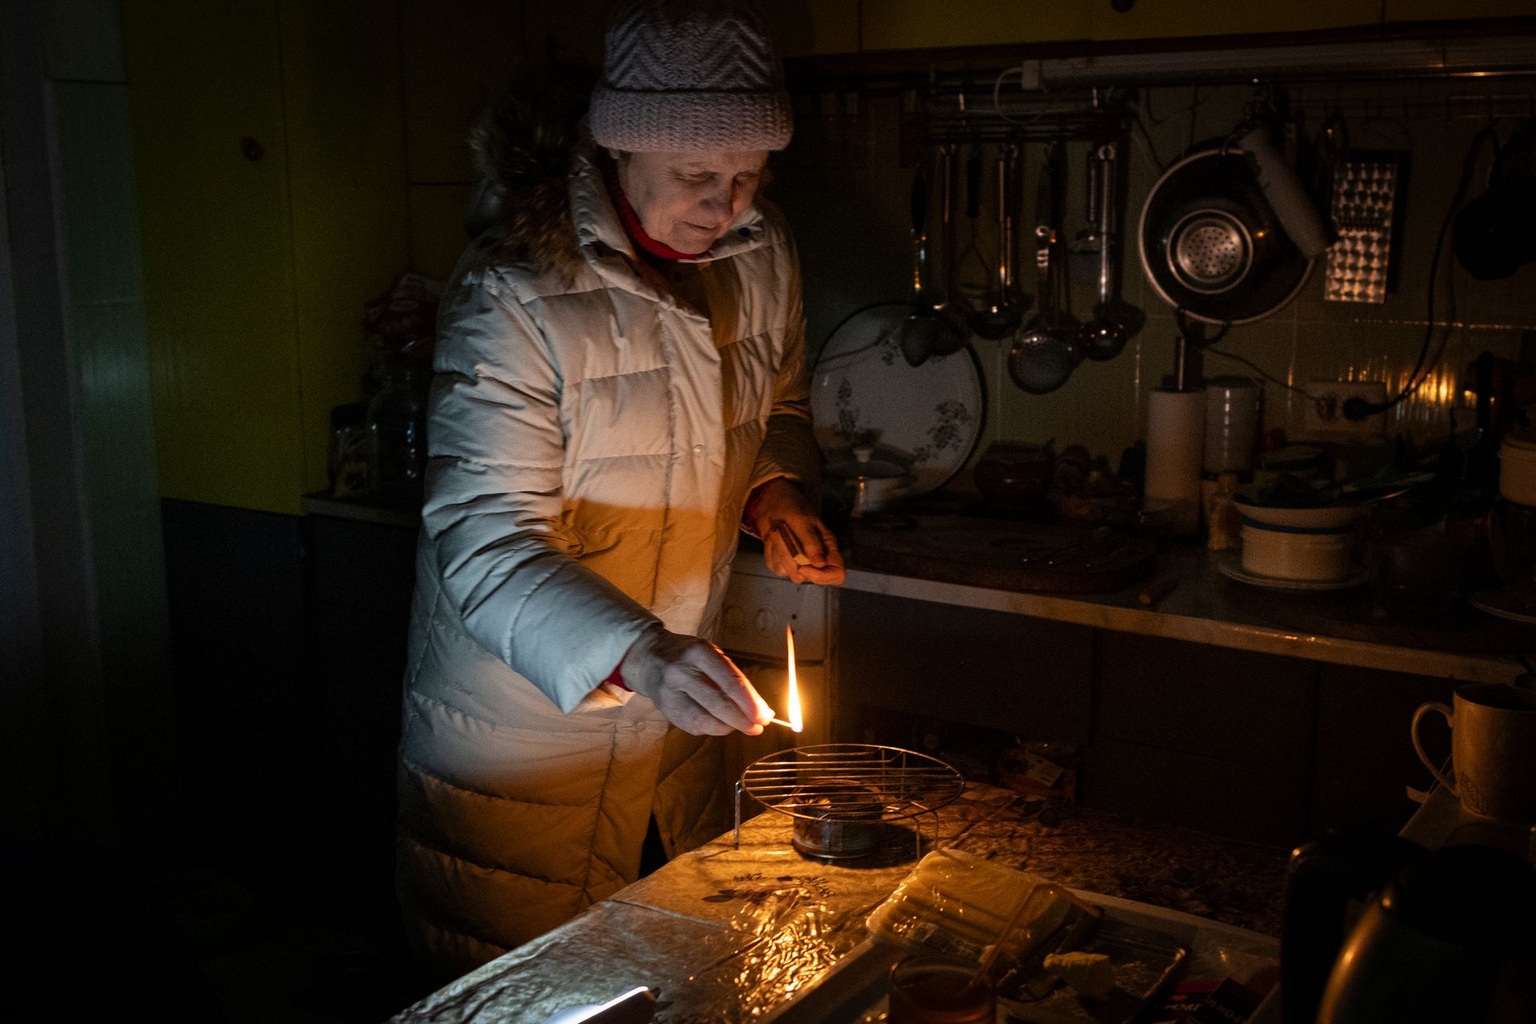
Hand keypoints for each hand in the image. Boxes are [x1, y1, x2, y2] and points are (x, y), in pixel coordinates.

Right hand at [622, 626, 773, 735]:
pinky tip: (720, 724)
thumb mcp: (711, 655)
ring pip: (705, 720)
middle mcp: (682, 672)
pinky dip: (712, 729)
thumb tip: (761, 709)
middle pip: (718, 703)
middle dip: (742, 720)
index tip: (764, 716)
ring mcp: (670, 692)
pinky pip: (693, 726)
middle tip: (758, 728)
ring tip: (741, 726)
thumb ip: (734, 680)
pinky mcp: (665, 710)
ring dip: (728, 727)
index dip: (749, 703)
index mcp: (699, 653)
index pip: (729, 681)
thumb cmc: (689, 656)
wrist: (648, 658)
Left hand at [749, 478, 845, 584]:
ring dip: (778, 551)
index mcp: (828, 548)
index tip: (804, 567)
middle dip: (790, 559)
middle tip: (782, 536)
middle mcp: (815, 559)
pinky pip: (774, 565)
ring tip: (777, 531)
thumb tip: (820, 564)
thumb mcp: (802, 520)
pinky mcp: (781, 561)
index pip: (837, 574)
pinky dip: (770, 551)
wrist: (771, 502)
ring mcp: (797, 562)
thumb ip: (811, 542)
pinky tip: (772, 537)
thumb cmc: (792, 507)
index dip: (822, 576)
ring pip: (787, 572)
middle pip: (807, 578)